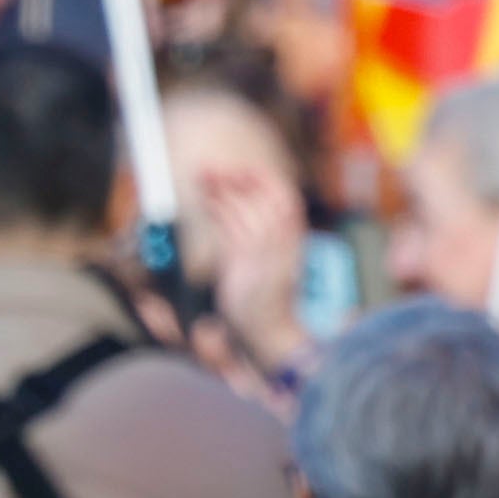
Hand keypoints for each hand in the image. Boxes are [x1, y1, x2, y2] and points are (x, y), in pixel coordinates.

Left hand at [190, 161, 308, 375]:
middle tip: (213, 169)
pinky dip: (217, 208)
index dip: (261, 178)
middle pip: (260, 195)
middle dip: (235, 177)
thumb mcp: (270, 258)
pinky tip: (206, 200)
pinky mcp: (245, 260)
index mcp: (294, 237)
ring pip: (242, 207)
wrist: (271, 328)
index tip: (240, 171)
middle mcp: (283, 240)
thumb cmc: (268, 295)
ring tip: (203, 176)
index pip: (283, 195)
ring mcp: (265, 249)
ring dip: (220, 188)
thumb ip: (260, 232)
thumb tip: (232, 205)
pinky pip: (229, 225)